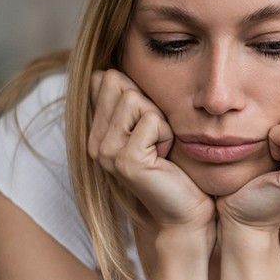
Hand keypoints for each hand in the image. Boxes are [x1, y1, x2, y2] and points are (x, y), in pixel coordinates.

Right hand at [88, 70, 214, 234]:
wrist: (186, 211)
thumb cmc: (177, 168)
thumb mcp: (151, 127)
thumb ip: (130, 102)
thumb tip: (108, 68)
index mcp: (96, 132)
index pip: (107, 78)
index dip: (138, 92)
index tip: (149, 125)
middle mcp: (93, 142)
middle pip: (119, 82)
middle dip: (149, 104)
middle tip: (157, 137)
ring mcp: (105, 151)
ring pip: (135, 99)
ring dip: (160, 121)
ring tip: (161, 148)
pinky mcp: (125, 159)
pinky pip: (151, 120)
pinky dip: (166, 134)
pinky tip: (164, 158)